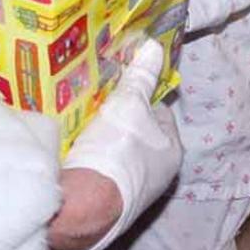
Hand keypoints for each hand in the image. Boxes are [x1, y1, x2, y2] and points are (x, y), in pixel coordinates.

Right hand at [50, 40, 182, 249]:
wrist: (86, 202)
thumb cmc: (117, 148)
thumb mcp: (130, 103)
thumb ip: (141, 76)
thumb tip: (155, 47)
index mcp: (173, 152)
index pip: (160, 113)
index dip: (141, 95)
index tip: (120, 85)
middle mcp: (159, 175)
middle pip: (138, 133)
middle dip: (120, 117)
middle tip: (99, 100)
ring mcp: (133, 191)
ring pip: (118, 151)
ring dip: (104, 137)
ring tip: (84, 119)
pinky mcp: (109, 201)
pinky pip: (102, 168)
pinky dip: (91, 156)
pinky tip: (76, 145)